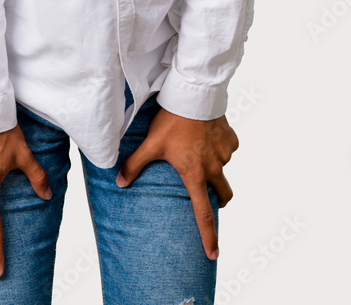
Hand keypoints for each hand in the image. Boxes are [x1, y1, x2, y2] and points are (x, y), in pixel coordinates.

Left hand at [115, 106, 238, 260]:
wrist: (193, 95)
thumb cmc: (172, 121)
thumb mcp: (151, 144)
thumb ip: (135, 164)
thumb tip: (119, 183)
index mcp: (195, 174)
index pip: (203, 213)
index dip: (208, 236)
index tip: (213, 254)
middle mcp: (214, 168)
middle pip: (223, 196)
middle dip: (218, 200)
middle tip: (208, 195)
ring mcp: (225, 153)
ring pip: (223, 169)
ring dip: (215, 167)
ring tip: (199, 151)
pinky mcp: (231, 139)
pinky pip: (228, 149)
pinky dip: (220, 148)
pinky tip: (208, 136)